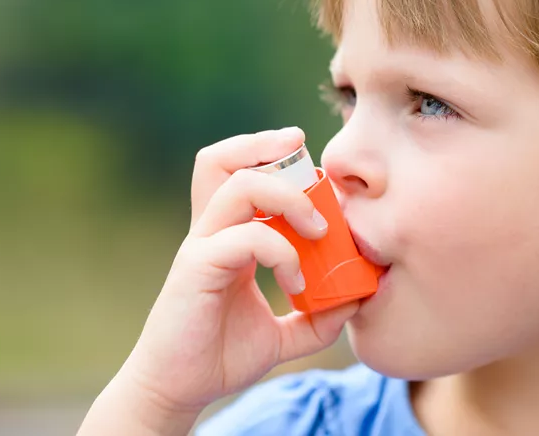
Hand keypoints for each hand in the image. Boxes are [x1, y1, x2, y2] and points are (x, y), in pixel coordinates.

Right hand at [122, 127, 358, 415]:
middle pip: (226, 161)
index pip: (240, 173)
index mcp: (228, 236)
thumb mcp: (282, 334)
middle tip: (315, 173)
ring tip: (317, 231)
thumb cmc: (222, 355)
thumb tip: (357, 300)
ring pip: (238, 185)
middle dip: (269, 149)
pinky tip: (296, 281)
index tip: (317, 168)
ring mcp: (202, 245)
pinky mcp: (197, 267)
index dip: (272, 157)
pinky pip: (246, 237)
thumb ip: (317, 318)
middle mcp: (212, 231)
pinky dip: (281, 251)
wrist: (181, 390)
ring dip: (288, 198)